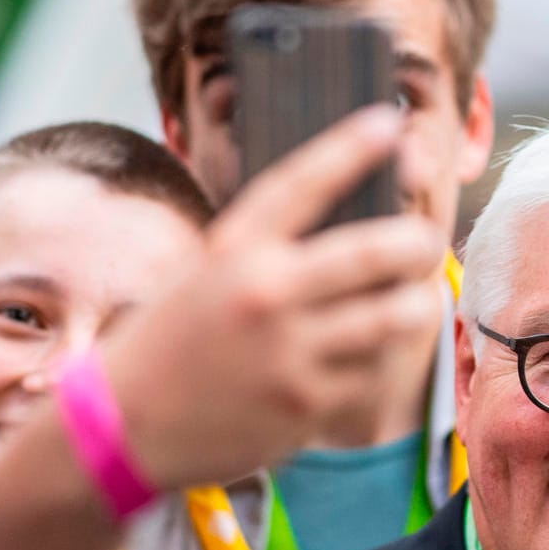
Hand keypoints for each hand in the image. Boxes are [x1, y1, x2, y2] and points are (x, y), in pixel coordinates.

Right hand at [99, 105, 445, 488]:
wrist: (124, 426)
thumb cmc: (171, 339)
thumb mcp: (204, 272)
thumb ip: (268, 246)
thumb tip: (357, 213)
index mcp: (234, 248)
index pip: (304, 182)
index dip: (353, 147)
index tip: (389, 123)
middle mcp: (264, 293)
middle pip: (378, 251)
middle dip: (418, 242)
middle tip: (425, 241)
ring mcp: (289, 353)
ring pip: (394, 317)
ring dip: (414, 304)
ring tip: (411, 299)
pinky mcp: (307, 405)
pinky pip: (373, 371)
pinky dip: (376, 360)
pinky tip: (362, 355)